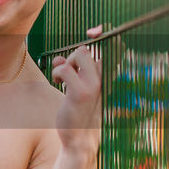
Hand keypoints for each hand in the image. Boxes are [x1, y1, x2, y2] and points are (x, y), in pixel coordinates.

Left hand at [51, 25, 103, 152]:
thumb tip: (59, 57)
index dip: (102, 34)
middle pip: (87, 49)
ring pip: (79, 54)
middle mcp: (103, 79)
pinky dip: (57, 73)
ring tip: (62, 80)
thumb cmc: (76, 111)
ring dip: (65, 65)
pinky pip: (65, 68)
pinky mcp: (81, 93)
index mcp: (105, 77)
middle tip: (68, 73)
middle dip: (72, 57)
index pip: (111, 47)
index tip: (93, 31)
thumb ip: (71, 70)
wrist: (78, 137)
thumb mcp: (77, 87)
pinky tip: (58, 83)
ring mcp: (94, 85)